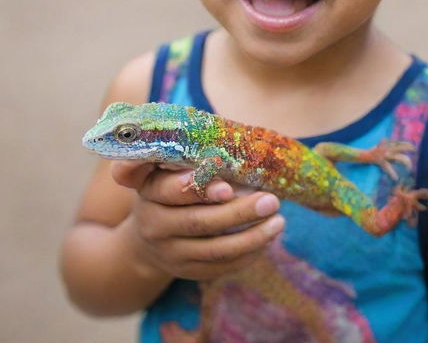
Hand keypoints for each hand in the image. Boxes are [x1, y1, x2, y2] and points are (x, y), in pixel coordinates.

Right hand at [111, 161, 284, 281]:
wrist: (149, 234)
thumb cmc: (170, 188)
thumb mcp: (169, 170)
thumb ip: (193, 160)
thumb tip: (238, 154)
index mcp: (149, 192)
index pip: (169, 191)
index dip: (199, 190)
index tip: (228, 188)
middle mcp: (154, 225)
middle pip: (199, 222)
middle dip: (239, 213)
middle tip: (271, 201)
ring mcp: (169, 254)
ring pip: (214, 250)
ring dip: (251, 237)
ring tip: (278, 222)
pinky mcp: (186, 272)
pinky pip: (220, 267)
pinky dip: (248, 254)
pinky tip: (268, 239)